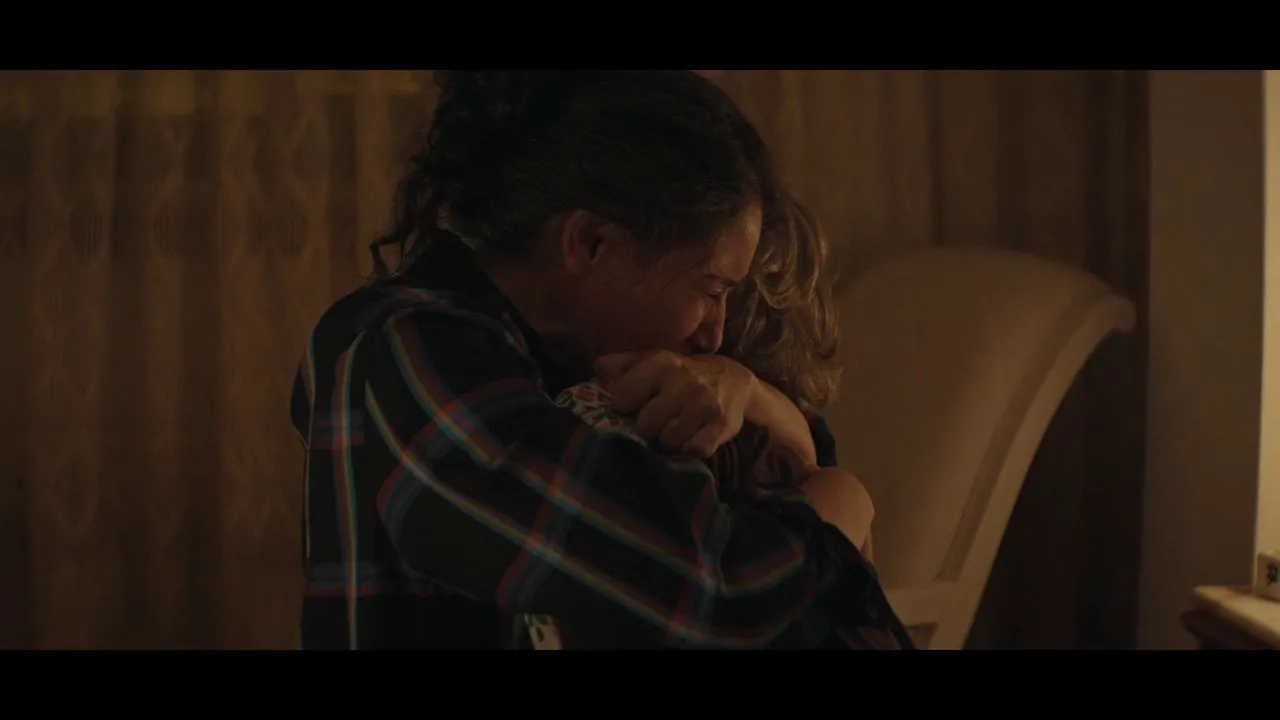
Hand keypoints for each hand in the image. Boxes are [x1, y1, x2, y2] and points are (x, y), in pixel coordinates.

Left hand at [594, 350, 756, 457]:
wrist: (734, 380)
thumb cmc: (680, 374)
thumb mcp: (652, 361)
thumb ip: (621, 364)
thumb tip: (597, 370)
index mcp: (661, 363)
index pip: (622, 398)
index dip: (624, 407)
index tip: (634, 405)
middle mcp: (684, 382)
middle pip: (645, 426)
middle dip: (648, 428)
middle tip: (658, 420)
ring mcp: (704, 405)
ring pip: (668, 442)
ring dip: (668, 440)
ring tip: (675, 428)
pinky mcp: (720, 426)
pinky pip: (693, 451)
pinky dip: (689, 450)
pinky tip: (692, 437)